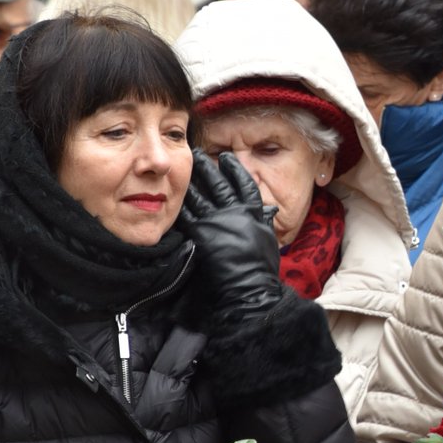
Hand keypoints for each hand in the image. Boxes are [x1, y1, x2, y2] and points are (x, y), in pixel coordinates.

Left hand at [179, 149, 282, 318]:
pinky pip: (187, 214)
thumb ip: (266, 222)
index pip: (244, 185)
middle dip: (207, 168)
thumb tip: (270, 210)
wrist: (251, 288)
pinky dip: (180, 204)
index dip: (235, 170)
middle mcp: (236, 213)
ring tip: (181, 169)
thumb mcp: (269, 240)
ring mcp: (218, 222)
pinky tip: (172, 196)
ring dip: (190, 182)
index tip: (227, 158)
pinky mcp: (202, 234)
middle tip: (197, 155)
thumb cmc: (263, 269)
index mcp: (254, 213)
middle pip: (219, 184)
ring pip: (200, 196)